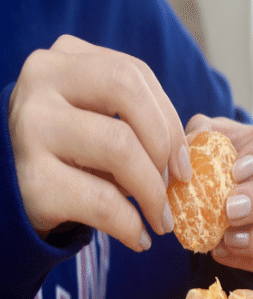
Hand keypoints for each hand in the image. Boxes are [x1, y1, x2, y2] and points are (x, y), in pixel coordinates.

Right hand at [8, 35, 191, 250]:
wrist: (11, 190)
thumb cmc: (70, 153)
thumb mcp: (98, 121)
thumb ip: (138, 120)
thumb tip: (188, 153)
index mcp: (66, 61)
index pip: (134, 73)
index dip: (169, 119)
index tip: (183, 162)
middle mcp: (42, 82)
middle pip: (126, 90)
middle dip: (164, 142)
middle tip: (176, 183)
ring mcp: (31, 127)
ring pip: (119, 146)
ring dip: (153, 192)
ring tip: (161, 218)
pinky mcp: (30, 179)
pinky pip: (102, 202)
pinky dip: (131, 225)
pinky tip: (139, 237)